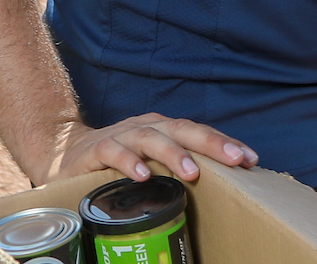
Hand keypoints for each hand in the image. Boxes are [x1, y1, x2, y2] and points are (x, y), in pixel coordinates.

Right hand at [34, 112, 258, 186]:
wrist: (65, 152)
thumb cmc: (119, 159)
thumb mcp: (150, 161)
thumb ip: (175, 168)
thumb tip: (220, 188)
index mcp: (163, 129)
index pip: (199, 132)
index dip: (224, 143)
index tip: (251, 158)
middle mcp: (147, 127)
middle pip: (183, 129)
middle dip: (211, 143)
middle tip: (235, 158)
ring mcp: (122, 135)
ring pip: (151, 138)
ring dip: (173, 153)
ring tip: (192, 172)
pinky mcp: (97, 150)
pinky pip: (114, 153)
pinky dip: (128, 162)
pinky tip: (142, 177)